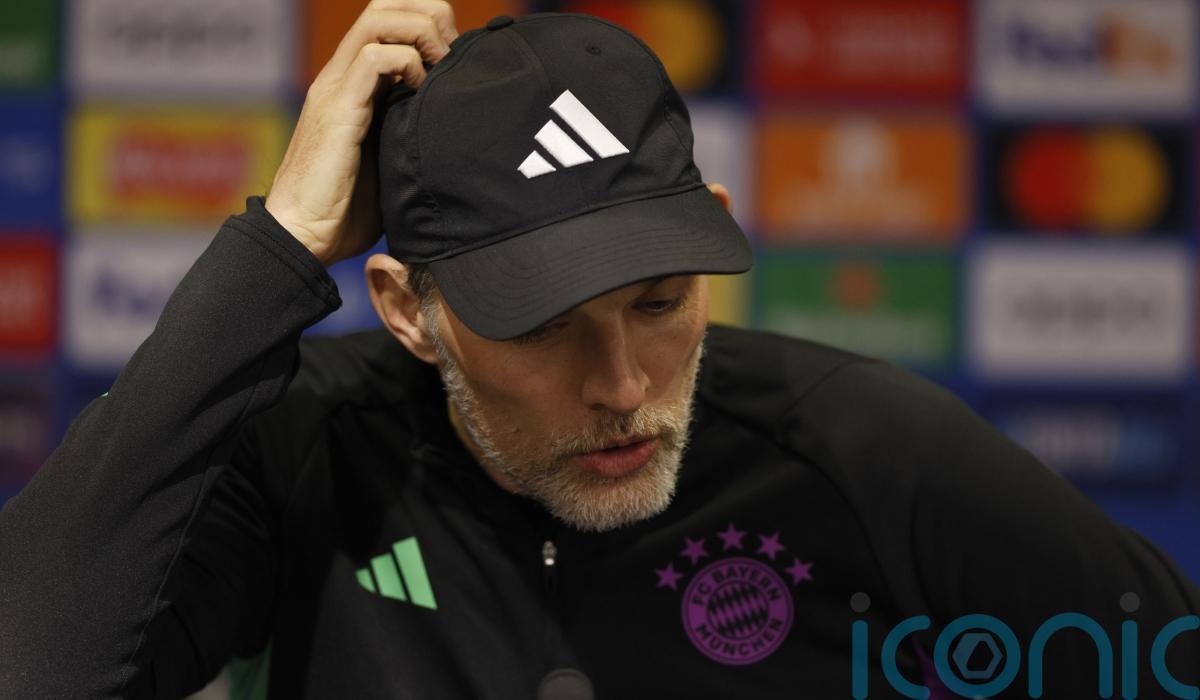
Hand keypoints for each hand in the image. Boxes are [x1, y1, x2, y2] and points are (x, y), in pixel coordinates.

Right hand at [265, 0, 456, 265]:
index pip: (393, 21)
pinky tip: (421, 95)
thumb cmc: (346, 214)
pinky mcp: (337, 109)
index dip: (432, 27)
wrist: (301, 238)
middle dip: (430, 17)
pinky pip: (373, 58)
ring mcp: (337, 88)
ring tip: (440, 69)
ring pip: (379, 19)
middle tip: (453, 57)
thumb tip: (460, 141)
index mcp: (357, 85)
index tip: (459, 64)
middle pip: (386, 6)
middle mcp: (343, 76)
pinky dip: (406, 64)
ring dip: (422, 34)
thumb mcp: (392, 166)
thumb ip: (414, 140)